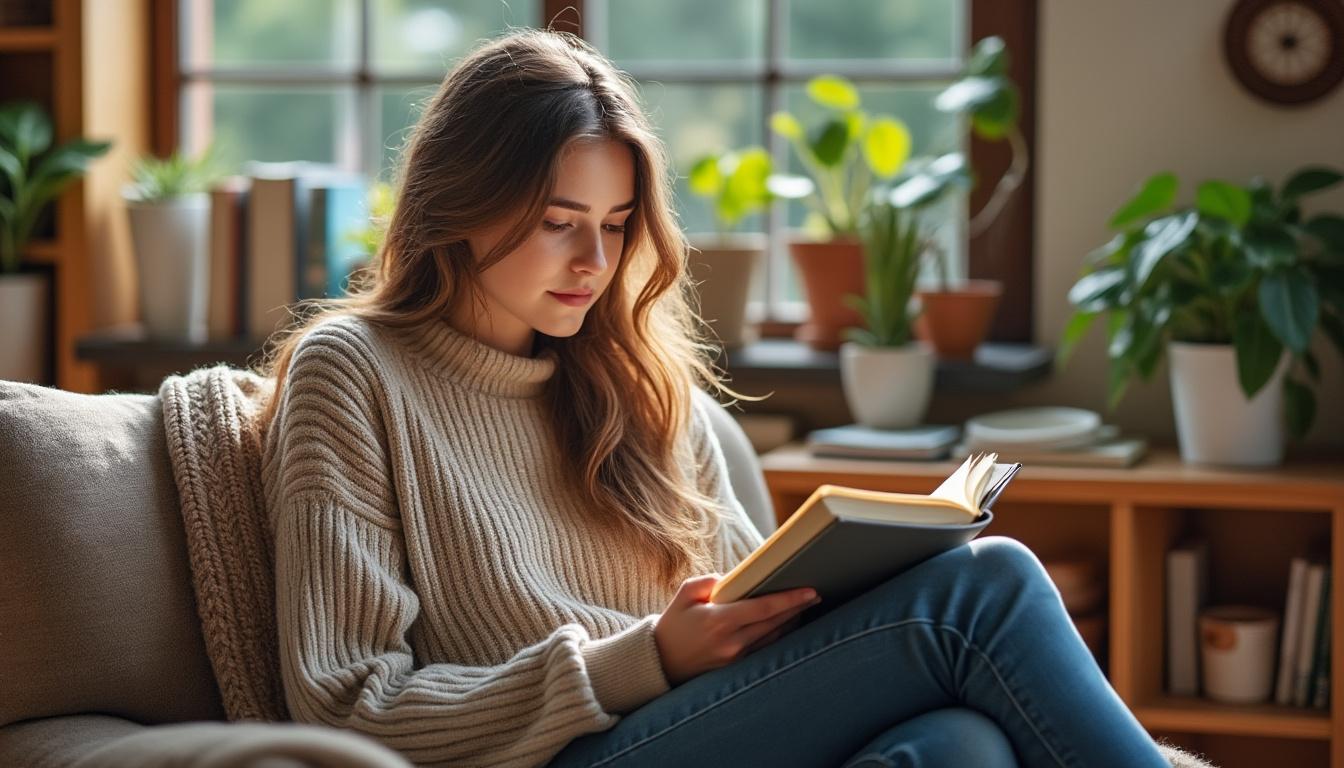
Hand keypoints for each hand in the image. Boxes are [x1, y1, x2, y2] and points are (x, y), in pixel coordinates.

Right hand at [653, 574, 819, 684]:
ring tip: (806, 606)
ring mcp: (735, 657)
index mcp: (719, 621)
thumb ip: (710, 582)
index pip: (763, 608)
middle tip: (816, 594)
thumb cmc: (674, 623)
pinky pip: (764, 647)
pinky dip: (778, 634)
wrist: (660, 661)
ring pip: (773, 637)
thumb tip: (734, 579)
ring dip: (791, 621)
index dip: (789, 599)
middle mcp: (731, 642)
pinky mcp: (736, 666)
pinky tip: (788, 623)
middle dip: (797, 608)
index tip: (809, 590)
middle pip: (775, 623)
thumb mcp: (684, 594)